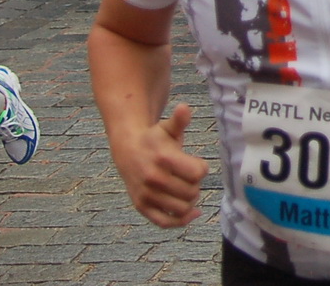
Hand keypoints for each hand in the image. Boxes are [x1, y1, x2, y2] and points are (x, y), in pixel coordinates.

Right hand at [115, 103, 209, 228]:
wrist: (127, 150)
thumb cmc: (154, 139)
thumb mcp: (167, 128)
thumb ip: (179, 120)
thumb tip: (185, 107)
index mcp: (163, 158)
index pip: (197, 173)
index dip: (202, 168)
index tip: (196, 164)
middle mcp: (154, 178)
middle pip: (191, 192)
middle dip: (196, 185)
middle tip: (190, 178)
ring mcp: (146, 194)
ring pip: (181, 208)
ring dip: (190, 201)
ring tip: (188, 191)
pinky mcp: (141, 206)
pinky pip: (164, 222)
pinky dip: (180, 221)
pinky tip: (192, 213)